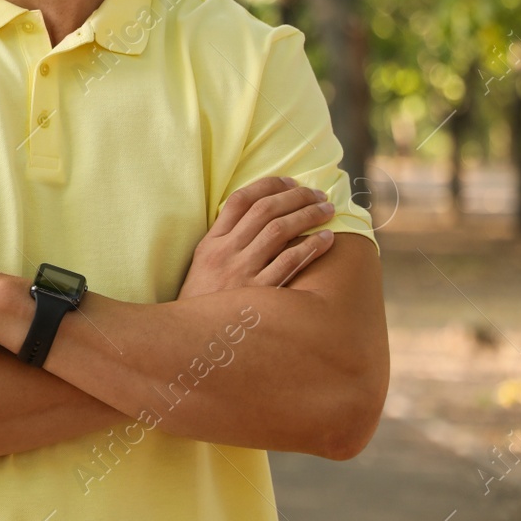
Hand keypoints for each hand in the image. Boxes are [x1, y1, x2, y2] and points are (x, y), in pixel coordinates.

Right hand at [179, 176, 337, 298]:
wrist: (194, 339)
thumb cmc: (204, 301)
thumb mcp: (204, 265)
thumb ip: (225, 241)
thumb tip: (257, 217)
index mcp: (211, 242)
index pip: (239, 201)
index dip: (268, 186)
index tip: (290, 181)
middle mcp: (226, 252)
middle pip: (264, 211)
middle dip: (295, 197)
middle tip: (318, 194)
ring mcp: (242, 272)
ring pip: (279, 231)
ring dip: (307, 216)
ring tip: (327, 211)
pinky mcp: (260, 294)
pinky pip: (289, 263)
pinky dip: (310, 247)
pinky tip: (326, 240)